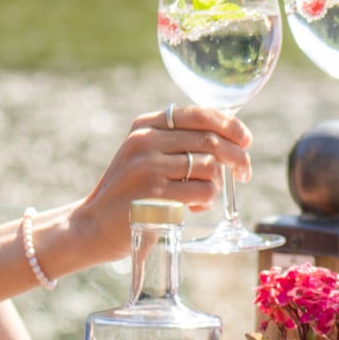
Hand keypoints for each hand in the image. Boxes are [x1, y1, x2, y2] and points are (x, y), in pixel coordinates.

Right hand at [70, 105, 252, 261]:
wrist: (92, 226)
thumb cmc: (131, 191)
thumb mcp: (147, 155)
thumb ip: (180, 141)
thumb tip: (233, 137)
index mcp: (146, 125)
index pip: (200, 114)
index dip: (231, 125)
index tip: (246, 140)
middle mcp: (145, 140)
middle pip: (212, 141)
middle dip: (238, 157)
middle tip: (244, 173)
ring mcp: (148, 167)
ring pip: (211, 167)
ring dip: (217, 185)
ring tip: (201, 196)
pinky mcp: (154, 195)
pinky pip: (203, 191)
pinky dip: (207, 201)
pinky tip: (192, 207)